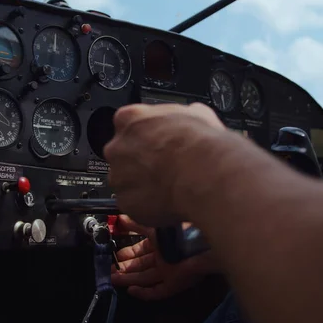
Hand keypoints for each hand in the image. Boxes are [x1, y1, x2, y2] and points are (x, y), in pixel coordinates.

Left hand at [104, 103, 226, 226]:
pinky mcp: (125, 202)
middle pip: (122, 155)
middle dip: (140, 163)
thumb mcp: (197, 114)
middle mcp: (117, 147)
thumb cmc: (200, 145)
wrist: (204, 175)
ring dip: (143, 186)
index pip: (127, 124)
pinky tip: (168, 202)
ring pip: (127, 182)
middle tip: (163, 168)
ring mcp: (118, 176)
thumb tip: (192, 116)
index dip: (145, 136)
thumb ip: (181, 116)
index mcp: (130, 119)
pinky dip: (147, 207)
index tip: (156, 142)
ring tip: (169, 187)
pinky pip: (134, 205)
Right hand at [112, 215, 215, 300]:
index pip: (140, 250)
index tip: (115, 255)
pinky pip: (157, 292)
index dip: (127, 253)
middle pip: (140, 266)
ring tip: (113, 279)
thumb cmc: (176, 230)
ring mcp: (168, 272)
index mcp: (160, 243)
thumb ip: (135, 224)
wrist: (198, 242)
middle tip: (109, 271)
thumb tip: (120, 217)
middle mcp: (163, 258)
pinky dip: (144, 293)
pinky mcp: (174, 285)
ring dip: (129, 279)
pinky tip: (131, 290)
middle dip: (124, 268)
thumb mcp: (152, 225)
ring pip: (145, 278)